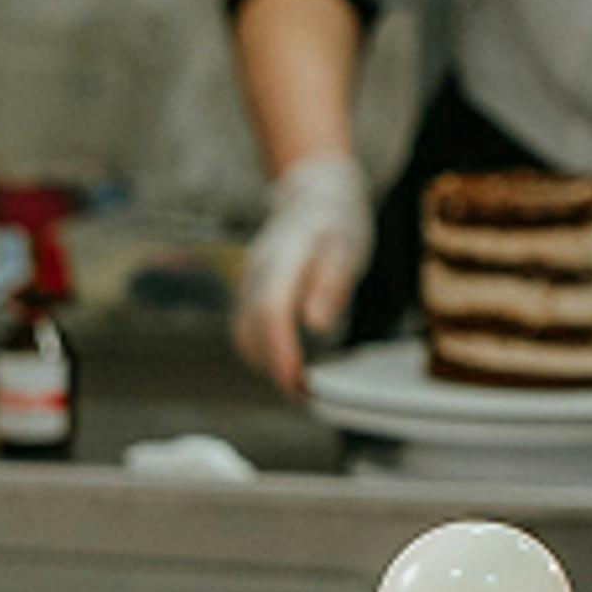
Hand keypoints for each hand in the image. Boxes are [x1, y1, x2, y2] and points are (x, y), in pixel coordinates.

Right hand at [234, 151, 372, 393]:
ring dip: (268, 364)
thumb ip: (332, 283)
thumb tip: (316, 324)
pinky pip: (248, 329)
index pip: (271, 312)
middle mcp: (256, 273)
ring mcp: (248, 282)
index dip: (280, 351)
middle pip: (251, 331)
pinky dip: (265, 351)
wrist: (314, 195)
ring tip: (303, 387)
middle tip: (309, 396)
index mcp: (282, 259)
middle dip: (275, 368)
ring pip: (244, 334)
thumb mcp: (347, 248)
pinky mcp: (250, 293)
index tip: (295, 382)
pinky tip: (292, 366)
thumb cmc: (336, 223)